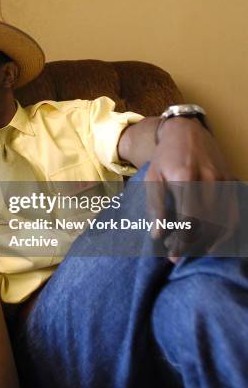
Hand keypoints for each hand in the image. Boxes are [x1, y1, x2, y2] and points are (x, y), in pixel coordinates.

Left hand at [145, 117, 237, 262]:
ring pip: (223, 221)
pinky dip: (227, 232)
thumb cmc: (165, 156)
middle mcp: (208, 178)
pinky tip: (215, 244)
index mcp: (185, 176)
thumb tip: (158, 234)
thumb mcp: (152, 177)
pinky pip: (234, 212)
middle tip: (177, 256)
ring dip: (209, 242)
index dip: (181, 241)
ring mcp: (223, 179)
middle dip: (192, 245)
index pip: (189, 219)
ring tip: (193, 252)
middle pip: (207, 223)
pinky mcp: (231, 180)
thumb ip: (155, 205)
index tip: (170, 255)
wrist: (186, 131)